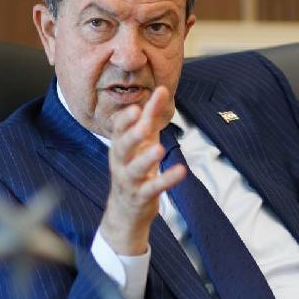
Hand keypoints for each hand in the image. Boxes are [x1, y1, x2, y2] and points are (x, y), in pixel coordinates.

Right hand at [99, 86, 185, 254]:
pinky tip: (181, 171)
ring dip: (146, 159)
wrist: (126, 209)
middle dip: (132, 135)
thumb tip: (162, 89)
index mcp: (120, 146)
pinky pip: (153, 188)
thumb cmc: (135, 166)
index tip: (136, 108)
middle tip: (143, 125)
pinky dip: (166, 180)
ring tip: (159, 148)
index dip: (125, 120)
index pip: (117, 130)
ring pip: (135, 169)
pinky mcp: (141, 196)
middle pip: (122, 147)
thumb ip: (151, 115)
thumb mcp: (143, 141)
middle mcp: (120, 162)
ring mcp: (129, 181)